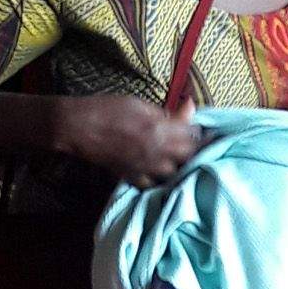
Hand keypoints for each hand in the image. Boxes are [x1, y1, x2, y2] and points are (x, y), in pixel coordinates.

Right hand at [55, 94, 201, 187]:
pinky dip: (159, 178)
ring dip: (179, 165)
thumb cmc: (109, 109)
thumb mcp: (141, 104)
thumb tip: (191, 108)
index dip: (203, 134)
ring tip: (179, 158)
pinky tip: (159, 170)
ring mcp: (145, 168)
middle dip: (194, 151)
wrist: (78, 127)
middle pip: (188, 158)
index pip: (195, 137)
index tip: (209, 132)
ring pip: (174, 174)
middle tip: (197, 144)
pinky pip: (153, 183)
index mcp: (162, 131)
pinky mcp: (132, 177)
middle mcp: (157, 154)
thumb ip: (168, 113)